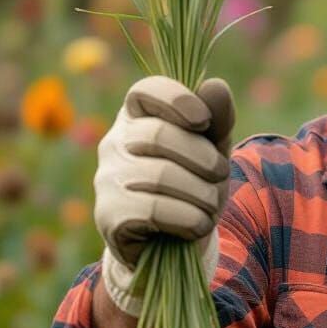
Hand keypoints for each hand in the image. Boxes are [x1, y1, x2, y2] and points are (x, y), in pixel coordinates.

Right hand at [93, 75, 234, 313]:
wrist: (176, 242)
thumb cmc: (195, 184)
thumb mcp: (214, 149)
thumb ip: (219, 118)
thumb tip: (214, 85)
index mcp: (138, 117)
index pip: (146, 91)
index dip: (177, 100)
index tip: (204, 121)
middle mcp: (114, 143)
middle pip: (159, 135)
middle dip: (204, 158)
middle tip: (220, 174)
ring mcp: (106, 178)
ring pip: (161, 176)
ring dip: (202, 194)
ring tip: (209, 205)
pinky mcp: (108, 215)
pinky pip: (154, 210)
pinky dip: (189, 219)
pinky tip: (195, 225)